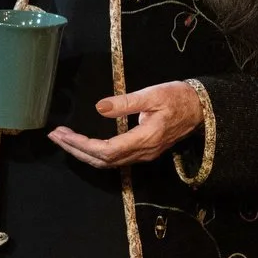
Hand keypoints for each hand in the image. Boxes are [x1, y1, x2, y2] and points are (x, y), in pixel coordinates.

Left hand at [48, 81, 203, 168]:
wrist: (202, 109)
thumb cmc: (179, 98)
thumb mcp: (153, 94)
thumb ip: (126, 102)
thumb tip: (100, 107)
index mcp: (144, 138)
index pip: (106, 149)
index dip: (82, 144)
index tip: (64, 133)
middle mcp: (142, 152)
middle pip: (102, 160)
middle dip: (76, 150)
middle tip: (55, 136)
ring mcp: (143, 154)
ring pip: (107, 163)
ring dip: (83, 153)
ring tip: (64, 140)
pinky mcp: (144, 151)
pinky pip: (115, 159)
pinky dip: (95, 154)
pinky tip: (84, 145)